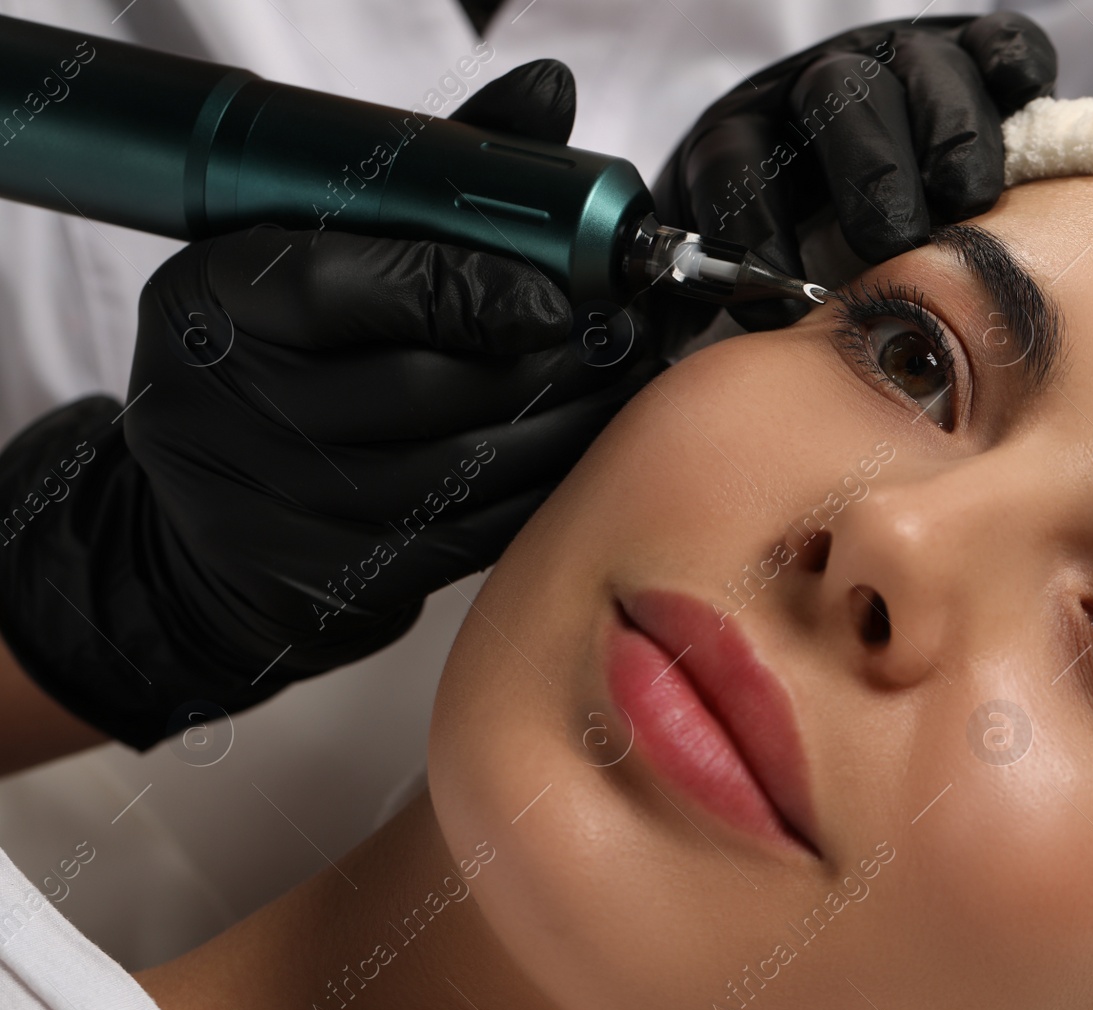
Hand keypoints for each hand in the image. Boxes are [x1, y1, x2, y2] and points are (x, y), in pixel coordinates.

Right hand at [0, 60, 662, 748]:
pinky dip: (544, 484)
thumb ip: (434, 173)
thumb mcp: (323, 245)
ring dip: (567, 421)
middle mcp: (236, 410)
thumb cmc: (285, 355)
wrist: (213, 524)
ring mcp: (287, 507)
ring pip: (466, 468)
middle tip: (626, 332)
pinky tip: (585, 443)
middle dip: (550, 358)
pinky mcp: (345, 579)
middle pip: (426, 386)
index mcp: (218, 302)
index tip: (559, 293)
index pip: (349, 289)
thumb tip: (547, 94)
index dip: (468, 290)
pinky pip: (474, 532)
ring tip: (623, 378)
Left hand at [649, 13, 1055, 338]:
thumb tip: (659, 352)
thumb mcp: (743, 270)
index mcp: (750, 136)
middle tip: (891, 239)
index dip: (751, 220)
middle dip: (867, 170)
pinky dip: (1012, 67)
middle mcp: (822, 88)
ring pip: (922, 73)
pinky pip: (1001, 45)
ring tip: (963, 199)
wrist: (864, 176)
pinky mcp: (974, 54)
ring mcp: (901, 64)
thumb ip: (703, 302)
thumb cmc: (808, 250)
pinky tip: (1017, 102)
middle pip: (837, 100)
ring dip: (946, 133)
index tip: (780, 292)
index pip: (733, 160)